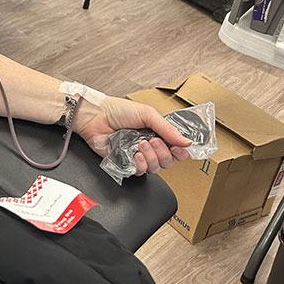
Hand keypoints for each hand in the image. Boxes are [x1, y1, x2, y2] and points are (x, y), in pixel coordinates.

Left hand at [72, 96, 189, 175]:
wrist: (96, 116)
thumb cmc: (118, 110)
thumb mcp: (148, 114)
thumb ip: (168, 129)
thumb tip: (188, 142)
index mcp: (157, 134)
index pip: (176, 150)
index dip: (180, 152)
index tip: (178, 149)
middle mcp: (149, 146)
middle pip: (167, 162)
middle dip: (163, 153)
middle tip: (152, 141)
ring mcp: (137, 156)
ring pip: (155, 168)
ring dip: (151, 157)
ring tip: (141, 145)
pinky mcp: (125, 164)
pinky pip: (139, 172)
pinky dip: (141, 165)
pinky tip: (136, 155)